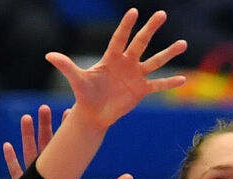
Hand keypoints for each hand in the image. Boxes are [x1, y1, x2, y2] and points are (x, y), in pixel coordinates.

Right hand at [2, 105, 130, 178]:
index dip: (67, 131)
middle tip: (43, 108)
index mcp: (68, 175)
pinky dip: (11, 159)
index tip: (67, 113)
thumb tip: (130, 176)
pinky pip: (16, 172)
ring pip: (30, 153)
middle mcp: (53, 175)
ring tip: (25, 117)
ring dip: (27, 135)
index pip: (67, 147)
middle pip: (47, 144)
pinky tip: (7, 145)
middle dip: (45, 126)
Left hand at [46, 9, 186, 130]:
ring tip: (183, 43)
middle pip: (140, 43)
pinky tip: (184, 78)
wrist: (93, 114)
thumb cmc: (85, 94)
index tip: (133, 12)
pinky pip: (158, 85)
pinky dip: (169, 83)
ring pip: (154, 61)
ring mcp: (136, 76)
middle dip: (150, 29)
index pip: (119, 38)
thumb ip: (66, 65)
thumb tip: (48, 55)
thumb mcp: (76, 79)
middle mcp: (126, 63)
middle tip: (161, 14)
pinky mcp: (141, 90)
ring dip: (168, 53)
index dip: (126, 26)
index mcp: (111, 58)